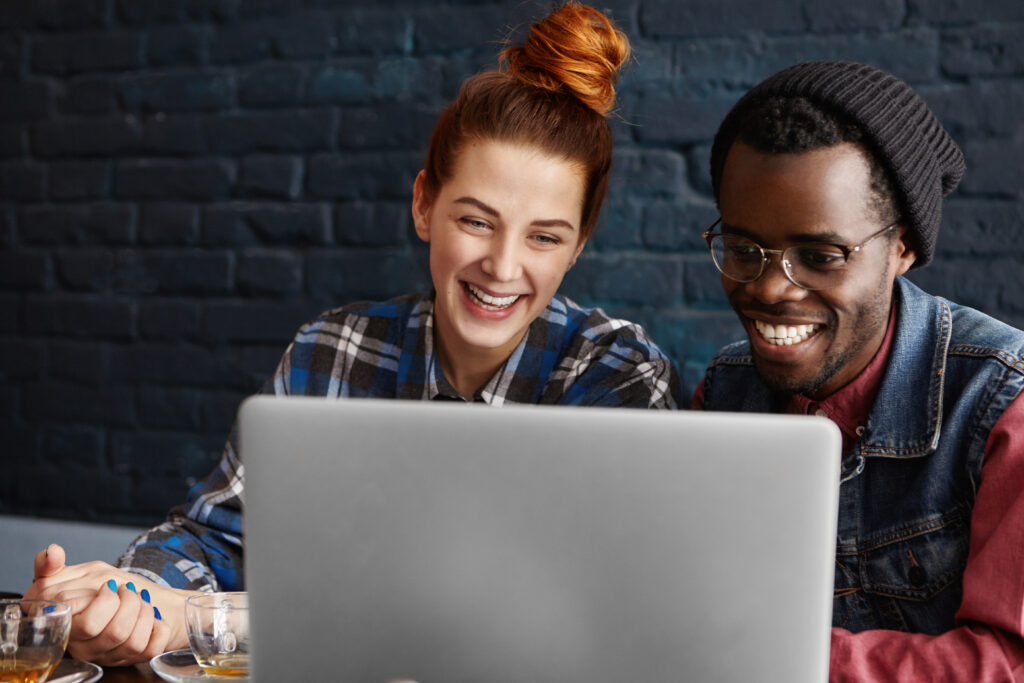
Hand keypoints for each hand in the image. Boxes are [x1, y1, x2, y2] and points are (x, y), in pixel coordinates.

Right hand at [24, 544, 193, 664]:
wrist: (132, 596)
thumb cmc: (100, 588)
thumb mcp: (75, 574)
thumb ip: (52, 567)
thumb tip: (51, 552)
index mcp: (69, 629)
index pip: (86, 624)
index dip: (105, 600)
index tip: (109, 585)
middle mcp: (87, 648)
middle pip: (114, 633)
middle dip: (129, 603)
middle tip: (128, 590)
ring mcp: (111, 655)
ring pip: (133, 640)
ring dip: (144, 610)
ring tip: (140, 598)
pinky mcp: (134, 658)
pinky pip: (151, 648)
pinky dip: (158, 626)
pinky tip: (153, 616)